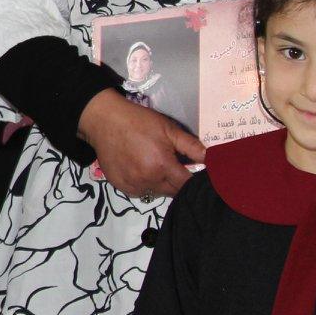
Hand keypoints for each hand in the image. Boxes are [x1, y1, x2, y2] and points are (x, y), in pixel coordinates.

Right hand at [79, 90, 204, 198]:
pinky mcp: (120, 186)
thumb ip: (191, 146)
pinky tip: (140, 169)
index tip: (195, 173)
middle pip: (173, 192)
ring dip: (161, 184)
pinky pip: (140, 192)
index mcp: (162, 166)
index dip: (195, 180)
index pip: (187, 184)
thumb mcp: (168, 129)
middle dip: (178, 182)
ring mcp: (132, 185)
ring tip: (155, 166)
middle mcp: (147, 180)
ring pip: (156, 193)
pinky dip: (144, 185)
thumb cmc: (139, 121)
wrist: (104, 121)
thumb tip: (211, 159)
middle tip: (174, 166)